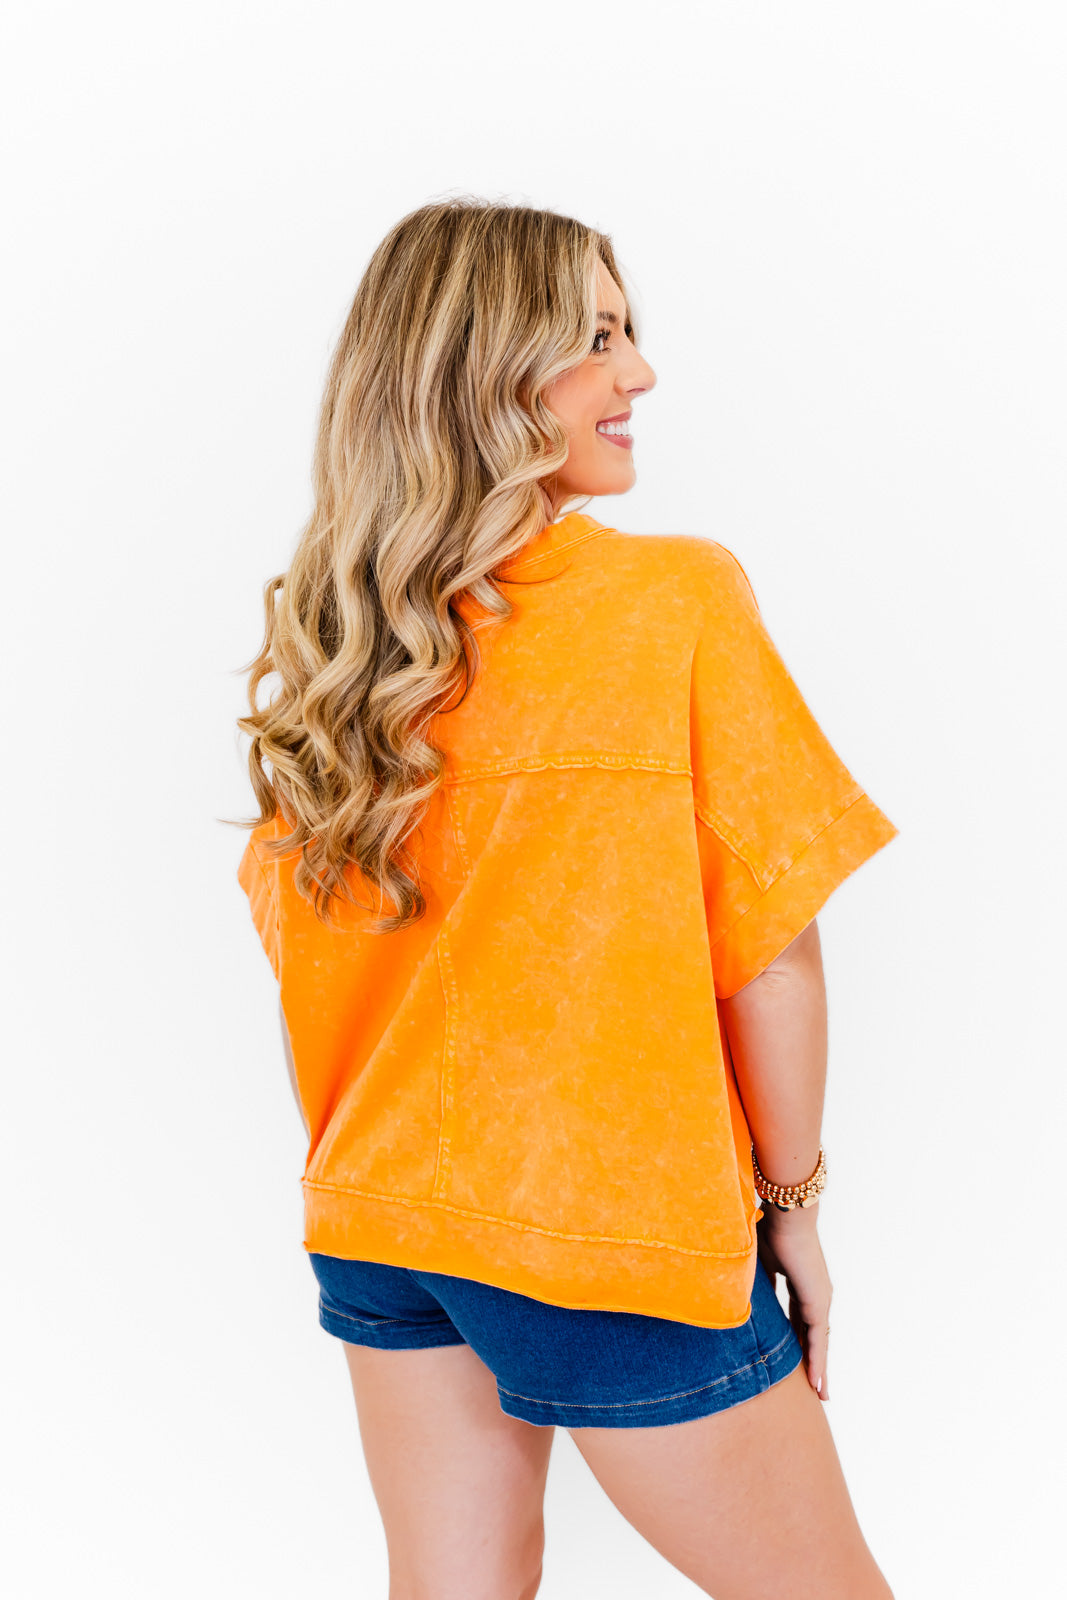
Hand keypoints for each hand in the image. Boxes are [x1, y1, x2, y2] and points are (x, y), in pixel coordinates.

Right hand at [756, 1205, 832, 1401]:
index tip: (793, 1356)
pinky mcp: (818, 1303)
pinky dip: (818, 1362)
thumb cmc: (770, 1229)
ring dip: (818, 1368)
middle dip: (811, 1359)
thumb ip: (757, 1282)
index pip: (799, 1319)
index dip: (797, 1338)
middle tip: (813, 1385)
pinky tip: (817, 1381)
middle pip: (812, 1334)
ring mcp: (819, 1299)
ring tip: (820, 1392)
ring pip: (818, 1342)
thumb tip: (743, 1298)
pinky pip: (818, 1340)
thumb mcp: (759, 1262)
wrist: (786, 1216)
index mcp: (801, 1283)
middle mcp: (815, 1294)